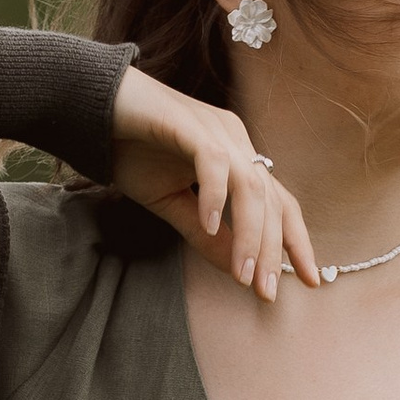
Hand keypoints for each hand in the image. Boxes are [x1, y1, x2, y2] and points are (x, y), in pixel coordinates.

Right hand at [108, 68, 322, 298]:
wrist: (90, 107)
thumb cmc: (131, 150)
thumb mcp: (172, 204)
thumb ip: (205, 235)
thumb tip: (237, 271)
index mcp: (238, 158)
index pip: (280, 203)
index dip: (296, 242)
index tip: (310, 281)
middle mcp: (236, 141)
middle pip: (271, 201)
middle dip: (273, 250)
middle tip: (266, 292)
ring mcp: (216, 130)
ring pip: (250, 186)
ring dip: (250, 233)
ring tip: (242, 273)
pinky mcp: (189, 124)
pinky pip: (213, 162)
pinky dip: (215, 195)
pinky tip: (208, 223)